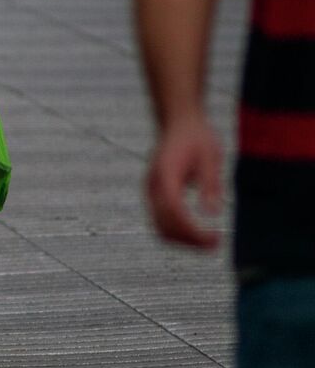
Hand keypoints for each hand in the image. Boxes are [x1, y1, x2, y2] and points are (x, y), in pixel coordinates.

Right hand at [144, 114, 222, 248]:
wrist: (178, 122)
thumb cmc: (196, 137)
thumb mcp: (211, 157)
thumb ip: (210, 184)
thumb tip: (212, 213)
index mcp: (166, 174)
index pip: (174, 210)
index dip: (192, 230)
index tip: (214, 239)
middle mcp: (153, 185)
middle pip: (164, 224)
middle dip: (189, 240)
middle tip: (216, 245)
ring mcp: (151, 191)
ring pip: (160, 226)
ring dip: (183, 240)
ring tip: (209, 243)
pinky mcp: (155, 194)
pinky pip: (161, 221)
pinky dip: (177, 232)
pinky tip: (197, 234)